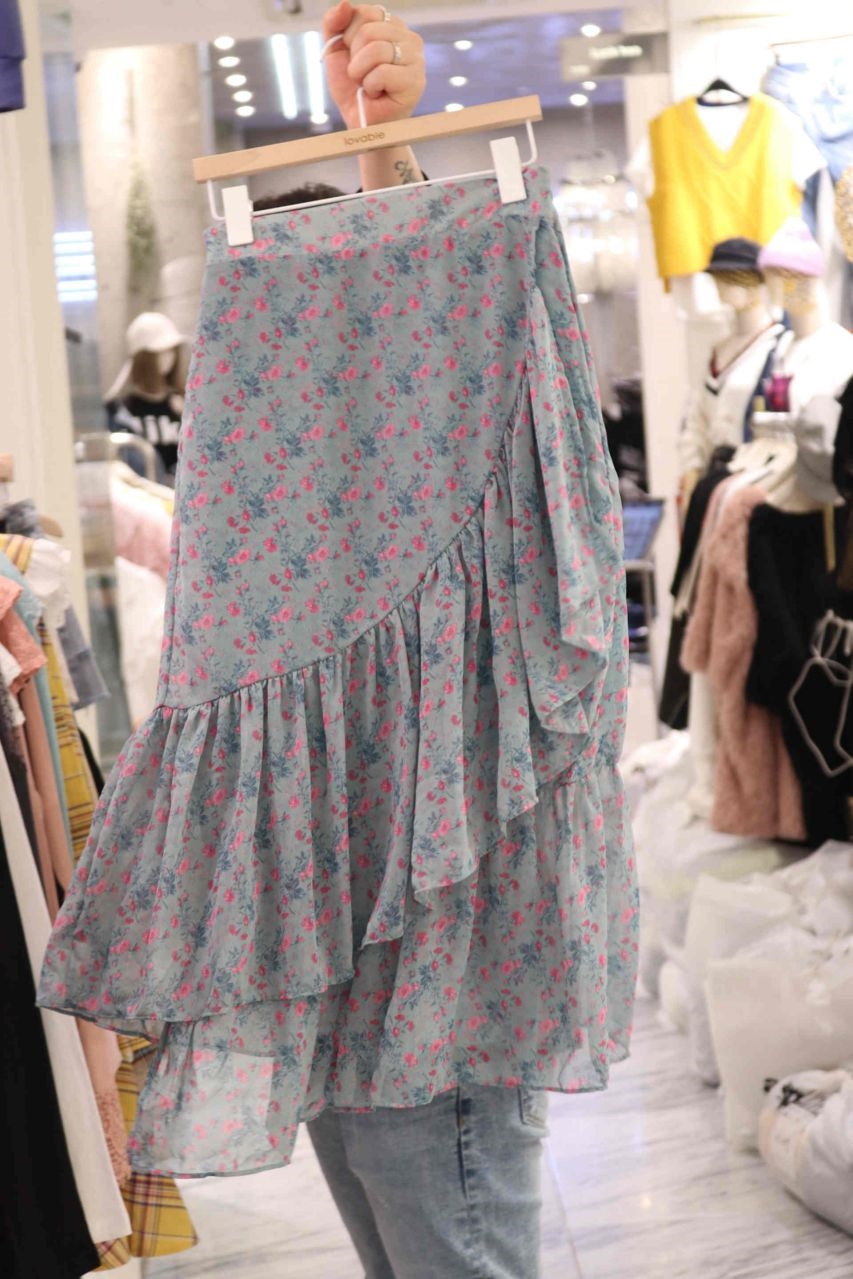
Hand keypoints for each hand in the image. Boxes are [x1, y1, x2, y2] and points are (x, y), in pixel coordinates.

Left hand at [322, 1, 425, 128]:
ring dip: (361, 72)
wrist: (360, 122)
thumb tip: (344, 3)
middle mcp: (409, 38)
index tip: (354, 57)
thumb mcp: (335, 51)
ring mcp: (416, 59)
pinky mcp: (415, 81)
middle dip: (355, 57)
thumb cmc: (352, 88)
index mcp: (391, 26)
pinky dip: (370, 86)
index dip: (349, 37)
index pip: (365, 13)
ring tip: (368, 84)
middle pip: (370, 30)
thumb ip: (333, 23)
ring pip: (376, 49)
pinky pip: (382, 72)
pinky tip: (377, 94)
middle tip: (361, 75)